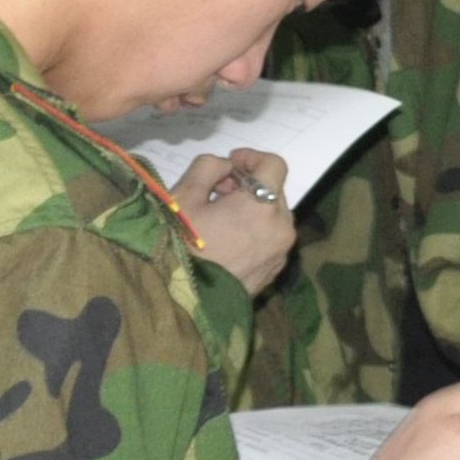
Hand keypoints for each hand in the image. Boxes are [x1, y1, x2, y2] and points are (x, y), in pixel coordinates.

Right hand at [177, 150, 297, 294]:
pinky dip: (254, 230)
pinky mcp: (274, 270)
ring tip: (217, 218)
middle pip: (274, 190)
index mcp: (262, 206)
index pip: (274, 165)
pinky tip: (226, 240)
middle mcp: (281, 227)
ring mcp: (281, 251)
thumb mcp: (182, 198)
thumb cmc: (178, 246)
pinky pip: (270, 238)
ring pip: (273, 215)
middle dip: (247, 184)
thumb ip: (207, 168)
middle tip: (216, 192)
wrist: (180, 302)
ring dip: (251, 207)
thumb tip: (226, 167)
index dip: (251, 157)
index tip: (230, 163)